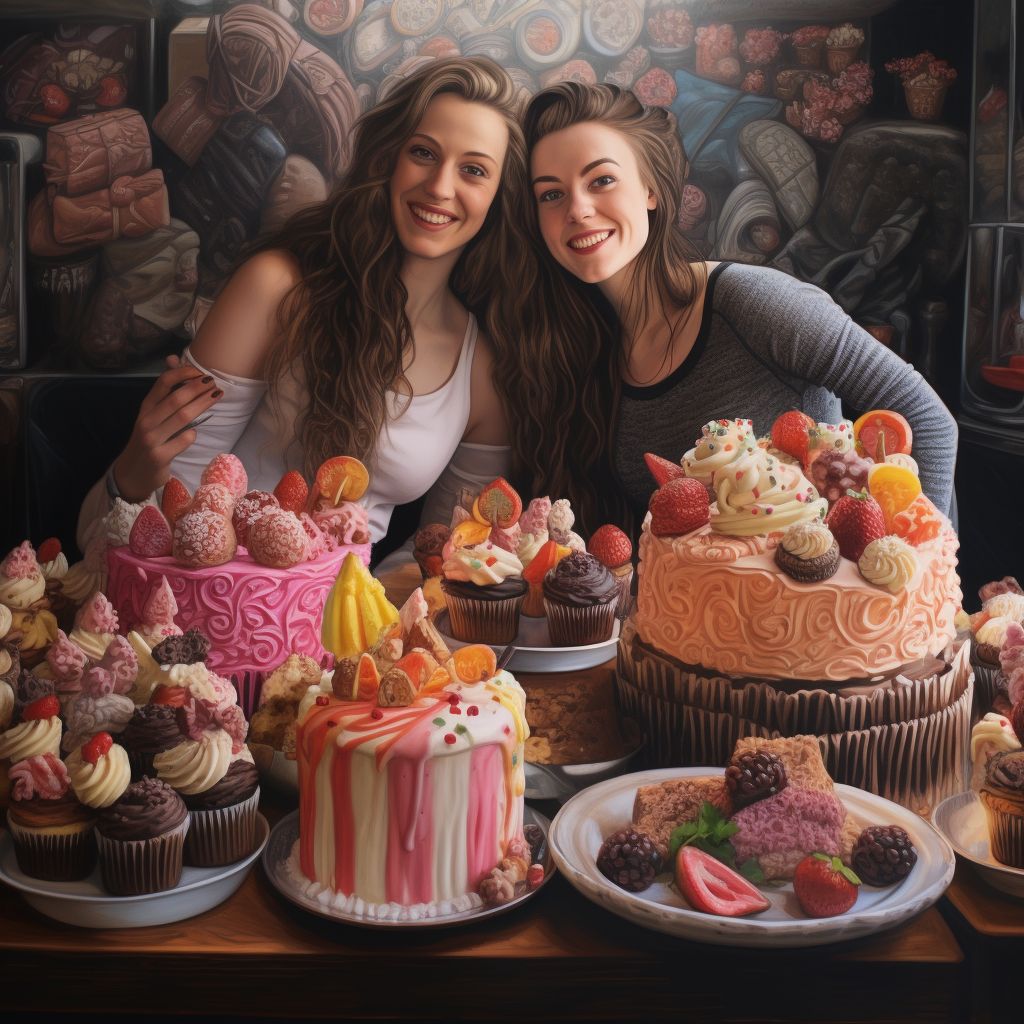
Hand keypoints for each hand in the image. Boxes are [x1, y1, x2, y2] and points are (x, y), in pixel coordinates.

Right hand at [112, 355, 221, 500]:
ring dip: (202, 404)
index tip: (199, 371)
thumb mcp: (152, 420)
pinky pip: (184, 440)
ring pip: (182, 417)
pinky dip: (193, 434)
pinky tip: (195, 432)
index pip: (162, 383)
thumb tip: (185, 375)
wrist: (132, 474)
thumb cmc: (149, 442)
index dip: (182, 373)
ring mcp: (152, 439)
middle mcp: (147, 421)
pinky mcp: (160, 456)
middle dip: (197, 387)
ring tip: (217, 395)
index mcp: (146, 408)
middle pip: (176, 398)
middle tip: (214, 382)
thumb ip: (166, 401)